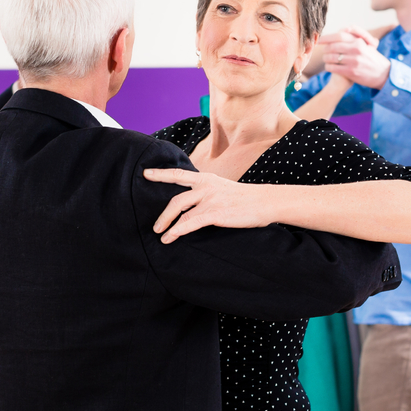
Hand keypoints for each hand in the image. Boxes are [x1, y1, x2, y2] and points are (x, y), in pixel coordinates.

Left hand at [144, 168, 273, 242]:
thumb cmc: (245, 198)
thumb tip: (192, 202)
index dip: (161, 174)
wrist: (265, 202)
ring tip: (161, 234)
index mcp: (206, 178)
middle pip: (176, 199)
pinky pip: (190, 223)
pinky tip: (170, 237)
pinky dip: (177, 231)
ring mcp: (210, 199)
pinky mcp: (215, 213)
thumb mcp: (223, 188)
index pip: (179, 174)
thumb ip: (207, 192)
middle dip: (163, 214)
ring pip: (180, 212)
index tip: (146, 173)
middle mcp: (205, 186)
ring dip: (167, 224)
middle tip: (155, 225)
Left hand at [320, 27, 391, 88]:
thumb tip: (343, 30)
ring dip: (325, 59)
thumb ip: (355, 39)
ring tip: (326, 59)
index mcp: (359, 42)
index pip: (338, 36)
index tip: (319, 40)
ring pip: (331, 58)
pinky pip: (333, 68)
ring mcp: (353, 61)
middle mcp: (356, 50)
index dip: (326, 38)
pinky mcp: (351, 72)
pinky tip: (329, 67)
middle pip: (332, 47)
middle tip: (323, 51)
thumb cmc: (372, 59)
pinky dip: (328, 67)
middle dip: (325, 49)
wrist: (383, 74)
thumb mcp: (367, 46)